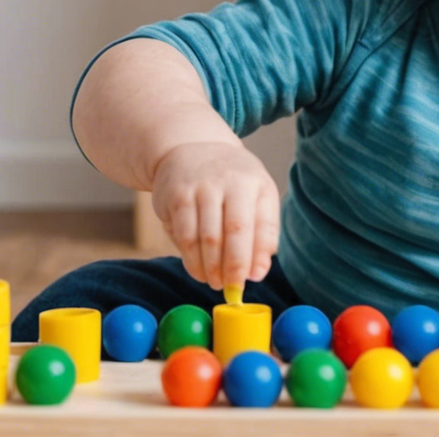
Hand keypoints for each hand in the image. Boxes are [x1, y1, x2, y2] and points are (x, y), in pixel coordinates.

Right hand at [149, 141, 279, 290]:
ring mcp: (200, 187)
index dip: (256, 256)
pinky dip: (190, 259)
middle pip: (232, 232)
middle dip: (232, 267)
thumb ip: (262, 234)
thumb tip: (258, 273)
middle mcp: (228, 181)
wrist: (191, 148)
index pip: (259, 225)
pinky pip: (184, 235)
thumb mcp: (256, 197)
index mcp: (254, 183)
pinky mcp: (176, 195)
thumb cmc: (231, 182)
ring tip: (214, 282)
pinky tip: (197, 270)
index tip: (252, 279)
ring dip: (210, 267)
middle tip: (231, 289)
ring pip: (206, 237)